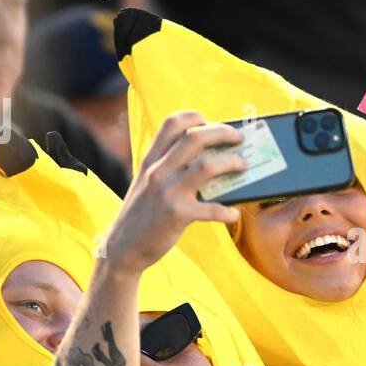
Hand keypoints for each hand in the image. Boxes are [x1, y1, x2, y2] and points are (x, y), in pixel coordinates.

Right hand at [101, 111, 244, 275]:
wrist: (122, 248)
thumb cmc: (142, 215)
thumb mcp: (147, 185)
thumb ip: (169, 170)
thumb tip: (210, 161)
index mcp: (151, 161)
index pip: (171, 124)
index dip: (195, 117)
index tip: (211, 122)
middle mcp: (158, 171)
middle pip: (195, 137)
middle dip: (223, 133)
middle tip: (239, 139)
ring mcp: (167, 192)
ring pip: (206, 166)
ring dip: (231, 163)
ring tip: (243, 166)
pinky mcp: (177, 215)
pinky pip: (211, 209)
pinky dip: (227, 211)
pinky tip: (233, 214)